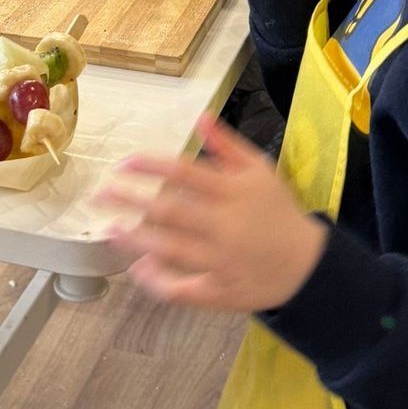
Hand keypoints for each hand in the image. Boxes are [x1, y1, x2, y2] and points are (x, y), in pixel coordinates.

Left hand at [97, 115, 327, 312]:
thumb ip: (227, 145)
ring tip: (108, 230)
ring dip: (136, 240)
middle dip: (131, 201)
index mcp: (232, 192)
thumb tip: (200, 116)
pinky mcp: (222, 292)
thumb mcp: (259, 170)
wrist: (307, 265)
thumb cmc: (277, 211)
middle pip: (170, 212)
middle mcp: (224, 226)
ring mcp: (222, 261)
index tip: (123, 163)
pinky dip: (159, 281)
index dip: (151, 166)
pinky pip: (185, 289)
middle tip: (100, 194)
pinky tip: (138, 269)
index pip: (184, 173)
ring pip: (171, 250)